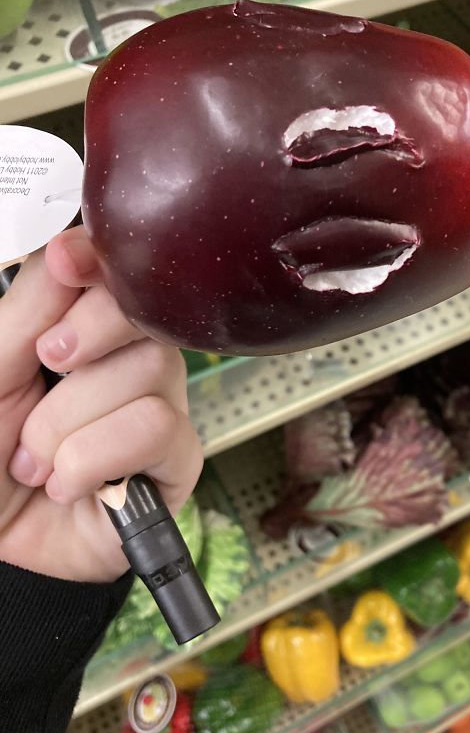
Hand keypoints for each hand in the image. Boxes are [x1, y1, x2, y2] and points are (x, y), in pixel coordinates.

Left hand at [0, 226, 202, 582]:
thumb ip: (29, 311)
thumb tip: (68, 248)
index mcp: (81, 333)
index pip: (112, 275)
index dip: (96, 260)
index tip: (67, 262)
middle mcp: (128, 362)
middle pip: (144, 313)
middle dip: (88, 336)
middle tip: (47, 365)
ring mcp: (158, 407)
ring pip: (150, 371)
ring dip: (70, 422)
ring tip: (38, 460)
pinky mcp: (177, 458)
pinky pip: (156, 427)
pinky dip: (94, 457)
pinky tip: (71, 484)